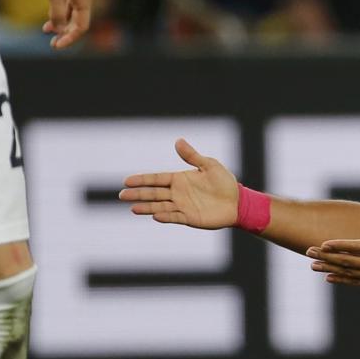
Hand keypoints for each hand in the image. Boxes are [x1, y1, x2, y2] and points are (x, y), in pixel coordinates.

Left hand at [43, 0, 92, 48]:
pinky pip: (65, 5)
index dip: (70, 39)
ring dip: (59, 24)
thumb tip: (58, 30)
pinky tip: (49, 17)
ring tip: (47, 31)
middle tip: (53, 44)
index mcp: (84, 1)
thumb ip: (57, 11)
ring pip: (70, 14)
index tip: (57, 45)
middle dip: (65, 35)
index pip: (81, 28)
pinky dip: (57, 13)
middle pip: (76, 23)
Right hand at [119, 139, 240, 229]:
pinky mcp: (190, 218)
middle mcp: (178, 193)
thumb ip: (192, 156)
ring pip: (160, 206)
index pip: (156, 179)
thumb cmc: (225, 182)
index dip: (142, 180)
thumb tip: (178, 141)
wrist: (238, 202)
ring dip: (147, 207)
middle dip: (138, 194)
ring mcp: (183, 206)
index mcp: (180, 179)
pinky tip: (155, 215)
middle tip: (121, 195)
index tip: (126, 181)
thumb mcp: (209, 165)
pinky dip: (165, 216)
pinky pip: (175, 217)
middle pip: (153, 193)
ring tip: (132, 208)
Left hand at [306, 209, 359, 295]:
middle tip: (309, 252)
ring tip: (313, 266)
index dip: (340, 246)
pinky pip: (356, 283)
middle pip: (347, 261)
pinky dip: (342, 280)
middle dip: (327, 257)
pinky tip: (329, 278)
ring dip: (329, 269)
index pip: (358, 248)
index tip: (324, 244)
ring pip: (348, 273)